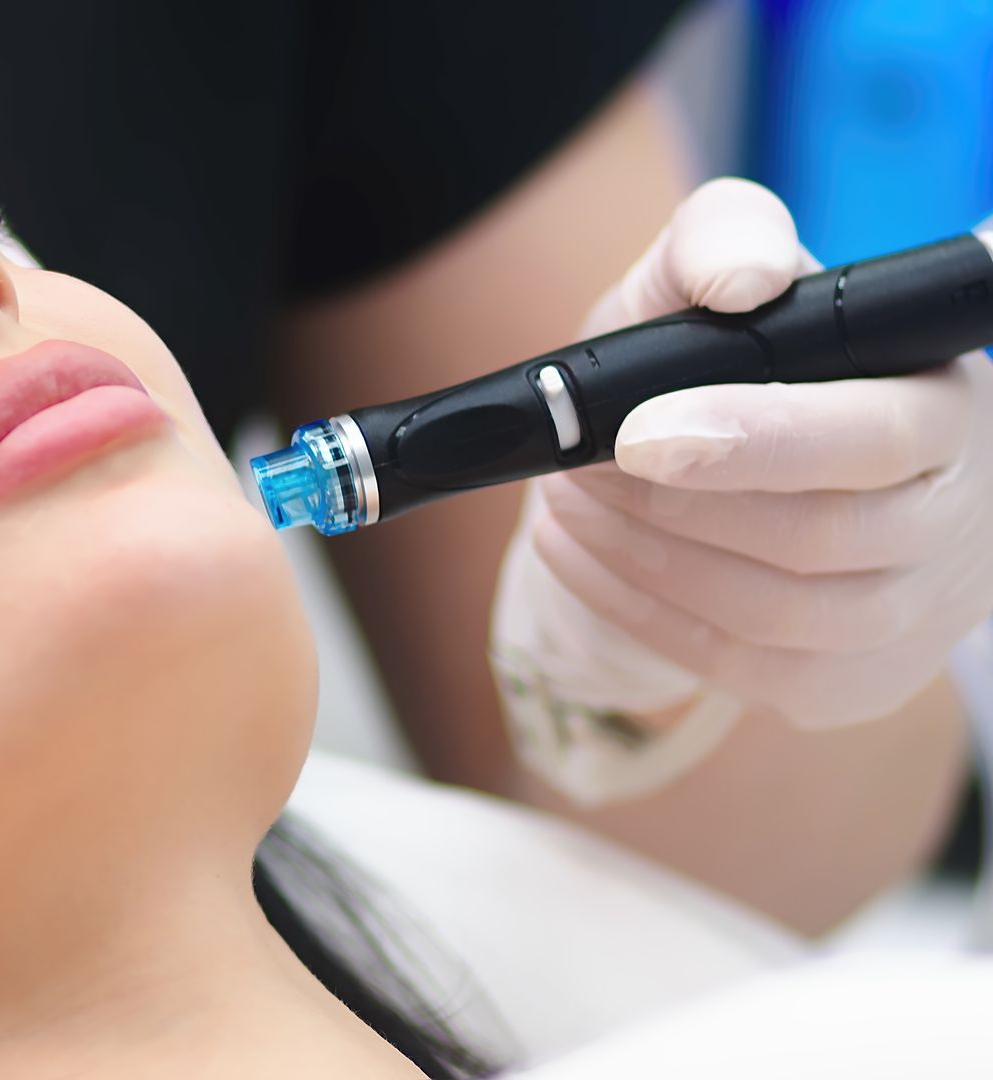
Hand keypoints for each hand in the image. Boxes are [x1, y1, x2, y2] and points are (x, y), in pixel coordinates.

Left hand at [510, 177, 992, 733]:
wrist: (759, 469)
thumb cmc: (740, 363)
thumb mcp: (720, 273)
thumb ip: (726, 236)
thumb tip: (745, 278)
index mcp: (945, 408)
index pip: (872, 437)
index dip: (755, 439)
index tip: (637, 434)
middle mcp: (950, 519)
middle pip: (815, 538)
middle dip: (670, 505)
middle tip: (577, 465)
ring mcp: (907, 615)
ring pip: (771, 613)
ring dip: (642, 557)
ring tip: (565, 499)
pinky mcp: (845, 683)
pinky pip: (735, 666)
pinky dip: (635, 607)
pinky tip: (575, 551)